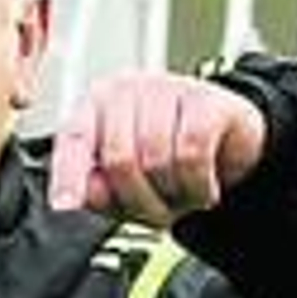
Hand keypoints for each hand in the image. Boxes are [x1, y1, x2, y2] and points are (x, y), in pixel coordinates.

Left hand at [48, 71, 266, 225]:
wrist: (231, 144)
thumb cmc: (168, 160)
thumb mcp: (126, 185)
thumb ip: (99, 190)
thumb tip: (85, 195)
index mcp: (95, 109)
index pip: (73, 140)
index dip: (68, 177)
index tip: (65, 206)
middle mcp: (126, 91)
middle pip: (119, 159)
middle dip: (140, 200)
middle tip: (160, 209)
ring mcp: (166, 88)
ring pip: (156, 158)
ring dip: (174, 193)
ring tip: (184, 192)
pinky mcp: (206, 98)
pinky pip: (191, 152)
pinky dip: (198, 184)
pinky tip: (204, 187)